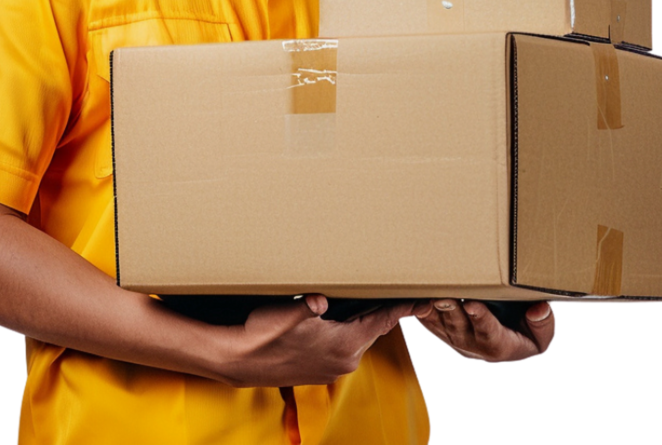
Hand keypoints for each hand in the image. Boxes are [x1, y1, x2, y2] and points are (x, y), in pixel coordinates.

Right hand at [224, 295, 416, 386]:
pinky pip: (342, 345)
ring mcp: (330, 368)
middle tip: (400, 293)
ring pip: (356, 337)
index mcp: (343, 347)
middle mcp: (342, 361)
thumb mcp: (285, 313)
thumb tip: (319, 298)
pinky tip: (340, 318)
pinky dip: (347, 331)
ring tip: (371, 301)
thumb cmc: (262, 334)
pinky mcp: (318, 368)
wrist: (238, 359)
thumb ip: (307, 306)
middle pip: (371, 328)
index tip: (424, 299)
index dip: (403, 308)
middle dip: (384, 311)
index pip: (381, 322)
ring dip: (363, 321)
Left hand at [413, 299, 555, 362]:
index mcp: (499, 344)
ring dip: (432, 310)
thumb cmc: (525, 333)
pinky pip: (426, 320)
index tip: (474, 305)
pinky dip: (419, 309)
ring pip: (440, 324)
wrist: (505, 344)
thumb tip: (539, 308)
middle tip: (442, 297)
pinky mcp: (440, 330)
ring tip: (426, 295)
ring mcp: (453, 338)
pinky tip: (412, 296)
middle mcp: (473, 344)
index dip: (481, 319)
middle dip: (450, 312)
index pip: (489, 333)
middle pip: (459, 328)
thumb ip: (542, 323)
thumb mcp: (541, 335)